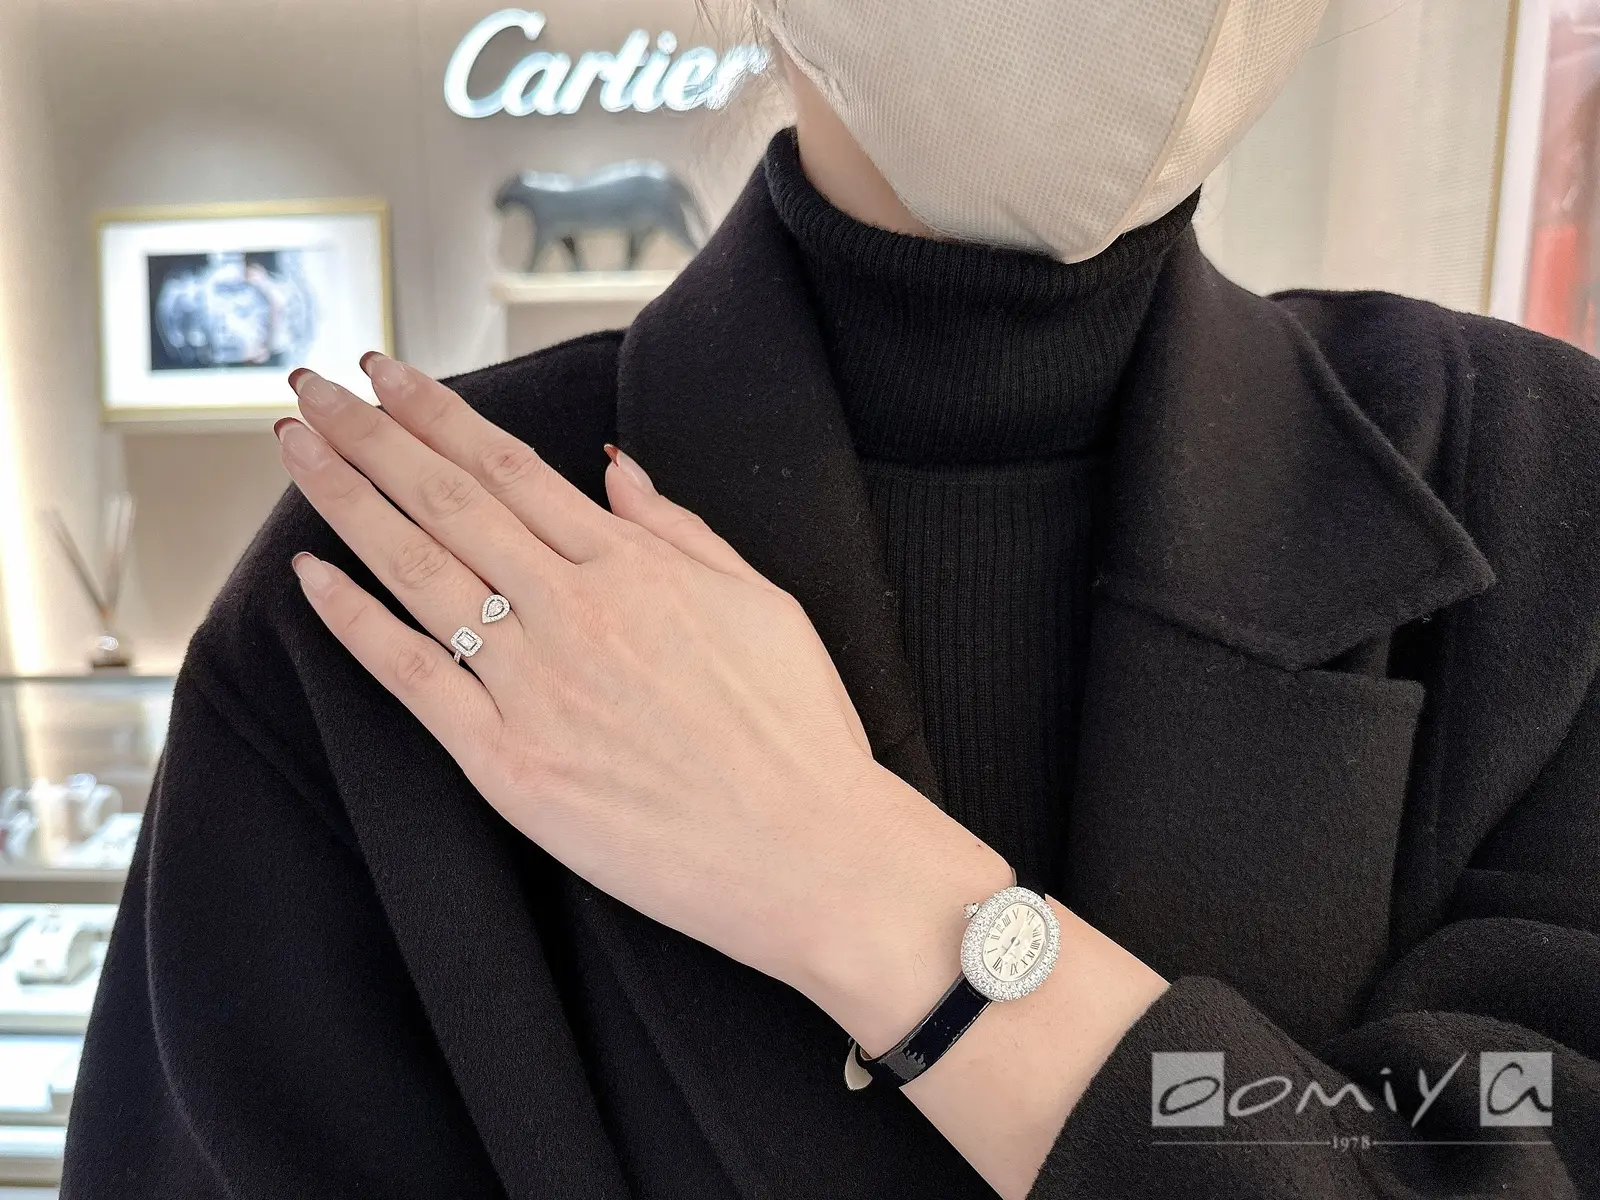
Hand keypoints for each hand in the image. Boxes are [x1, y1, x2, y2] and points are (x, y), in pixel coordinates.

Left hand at [274, 356, 1008, 1022]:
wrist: (810, 853)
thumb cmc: (797, 732)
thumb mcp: (761, 601)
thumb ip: (680, 529)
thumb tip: (615, 467)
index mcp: (635, 565)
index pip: (509, 466)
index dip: (436, 412)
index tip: (384, 372)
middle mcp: (574, 609)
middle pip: (447, 499)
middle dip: (369, 433)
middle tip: (311, 388)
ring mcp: (535, 685)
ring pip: (417, 570)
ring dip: (346, 499)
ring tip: (296, 448)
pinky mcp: (509, 764)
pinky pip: (413, 677)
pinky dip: (354, 622)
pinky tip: (309, 576)